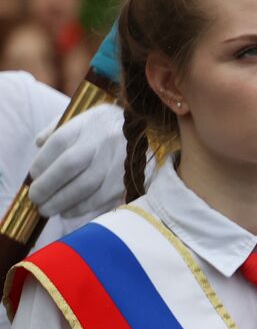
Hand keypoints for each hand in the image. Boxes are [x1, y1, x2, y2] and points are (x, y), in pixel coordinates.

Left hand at [28, 103, 127, 217]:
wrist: (151, 132)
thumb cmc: (108, 127)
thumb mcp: (85, 117)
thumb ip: (59, 128)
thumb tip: (39, 144)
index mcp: (91, 123)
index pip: (59, 143)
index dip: (42, 163)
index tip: (34, 176)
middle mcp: (105, 141)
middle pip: (69, 166)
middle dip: (47, 187)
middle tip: (35, 199)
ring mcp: (120, 162)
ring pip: (86, 187)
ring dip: (63, 202)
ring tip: (48, 209)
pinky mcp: (130, 181)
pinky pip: (103, 199)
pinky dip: (83, 209)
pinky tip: (69, 212)